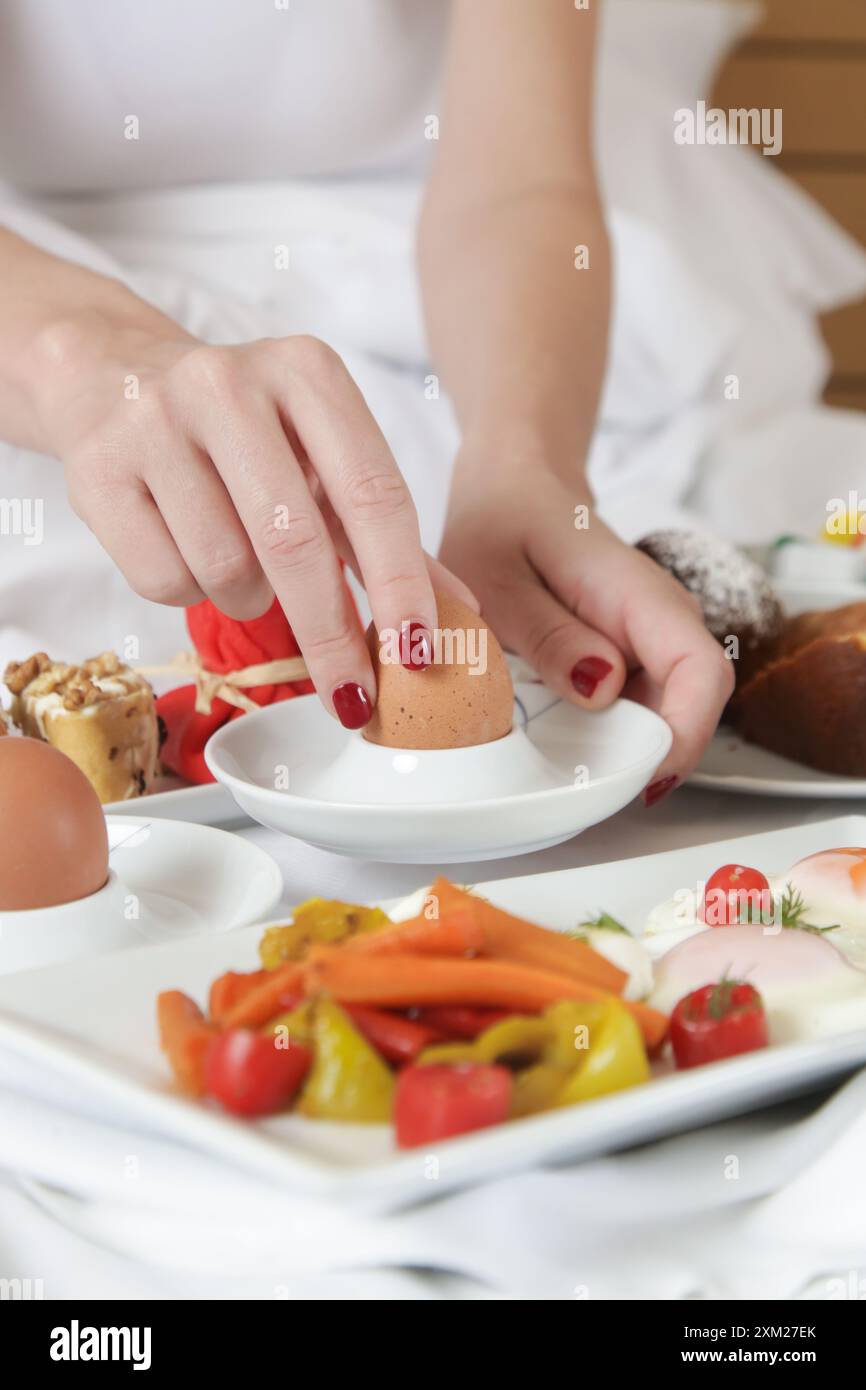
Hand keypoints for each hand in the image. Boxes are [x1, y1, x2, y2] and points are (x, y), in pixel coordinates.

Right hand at [35, 316, 472, 726]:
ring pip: (226, 570)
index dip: (401, 583)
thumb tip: (459, 614)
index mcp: (307, 372)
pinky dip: (188, 594)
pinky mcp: (96, 469)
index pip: (373, 492)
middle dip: (332, 637)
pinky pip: (163, 581)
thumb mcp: (319, 460)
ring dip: (248, 601)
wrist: (112, 378)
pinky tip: (185, 550)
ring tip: (241, 565)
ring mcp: (154, 421)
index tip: (419, 655)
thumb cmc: (242, 435)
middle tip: (352, 698)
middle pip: (297, 541)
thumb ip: (382, 532)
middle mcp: (229, 383)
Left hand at [439, 454, 733, 800]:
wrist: (514, 486)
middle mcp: (659, 616)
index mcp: (634, 592)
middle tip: (589, 793)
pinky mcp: (634, 651)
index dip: (685, 734)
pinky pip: (641, 703)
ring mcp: (651, 635)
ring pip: (669, 710)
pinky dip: (612, 733)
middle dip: (654, 757)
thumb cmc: (501, 523)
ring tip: (569, 774)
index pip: (701, 670)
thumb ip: (548, 635)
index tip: (642, 779)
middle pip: (694, 703)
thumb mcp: (497, 580)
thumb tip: (604, 687)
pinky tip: (567, 745)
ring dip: (631, 750)